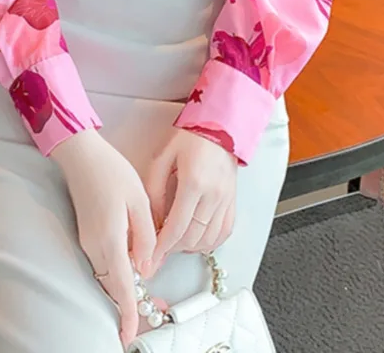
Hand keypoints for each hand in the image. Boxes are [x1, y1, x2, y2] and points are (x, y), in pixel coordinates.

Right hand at [52, 129, 156, 347]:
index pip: (122, 285)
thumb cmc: (113, 172)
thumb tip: (147, 267)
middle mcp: (94, 246)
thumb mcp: (139, 200)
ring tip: (149, 292)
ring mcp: (87, 241)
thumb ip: (145, 237)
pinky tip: (134, 264)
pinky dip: (118, 272)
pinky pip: (103, 263)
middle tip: (155, 309)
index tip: (129, 336)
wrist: (81, 154)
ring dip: (125, 288)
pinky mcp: (86, 234)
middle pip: (113, 285)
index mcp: (110, 239)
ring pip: (108, 276)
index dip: (127, 312)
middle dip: (130, 303)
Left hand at [143, 127, 236, 276]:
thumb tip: (152, 219)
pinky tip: (196, 241)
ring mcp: (226, 199)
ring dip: (189, 248)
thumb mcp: (163, 157)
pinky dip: (209, 243)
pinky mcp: (232, 201)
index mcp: (194, 182)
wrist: (219, 125)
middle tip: (157, 253)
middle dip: (172, 250)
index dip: (162, 247)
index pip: (177, 227)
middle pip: (192, 237)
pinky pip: (224, 232)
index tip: (151, 258)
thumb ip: (154, 190)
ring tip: (174, 245)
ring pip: (208, 239)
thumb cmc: (191, 137)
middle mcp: (213, 194)